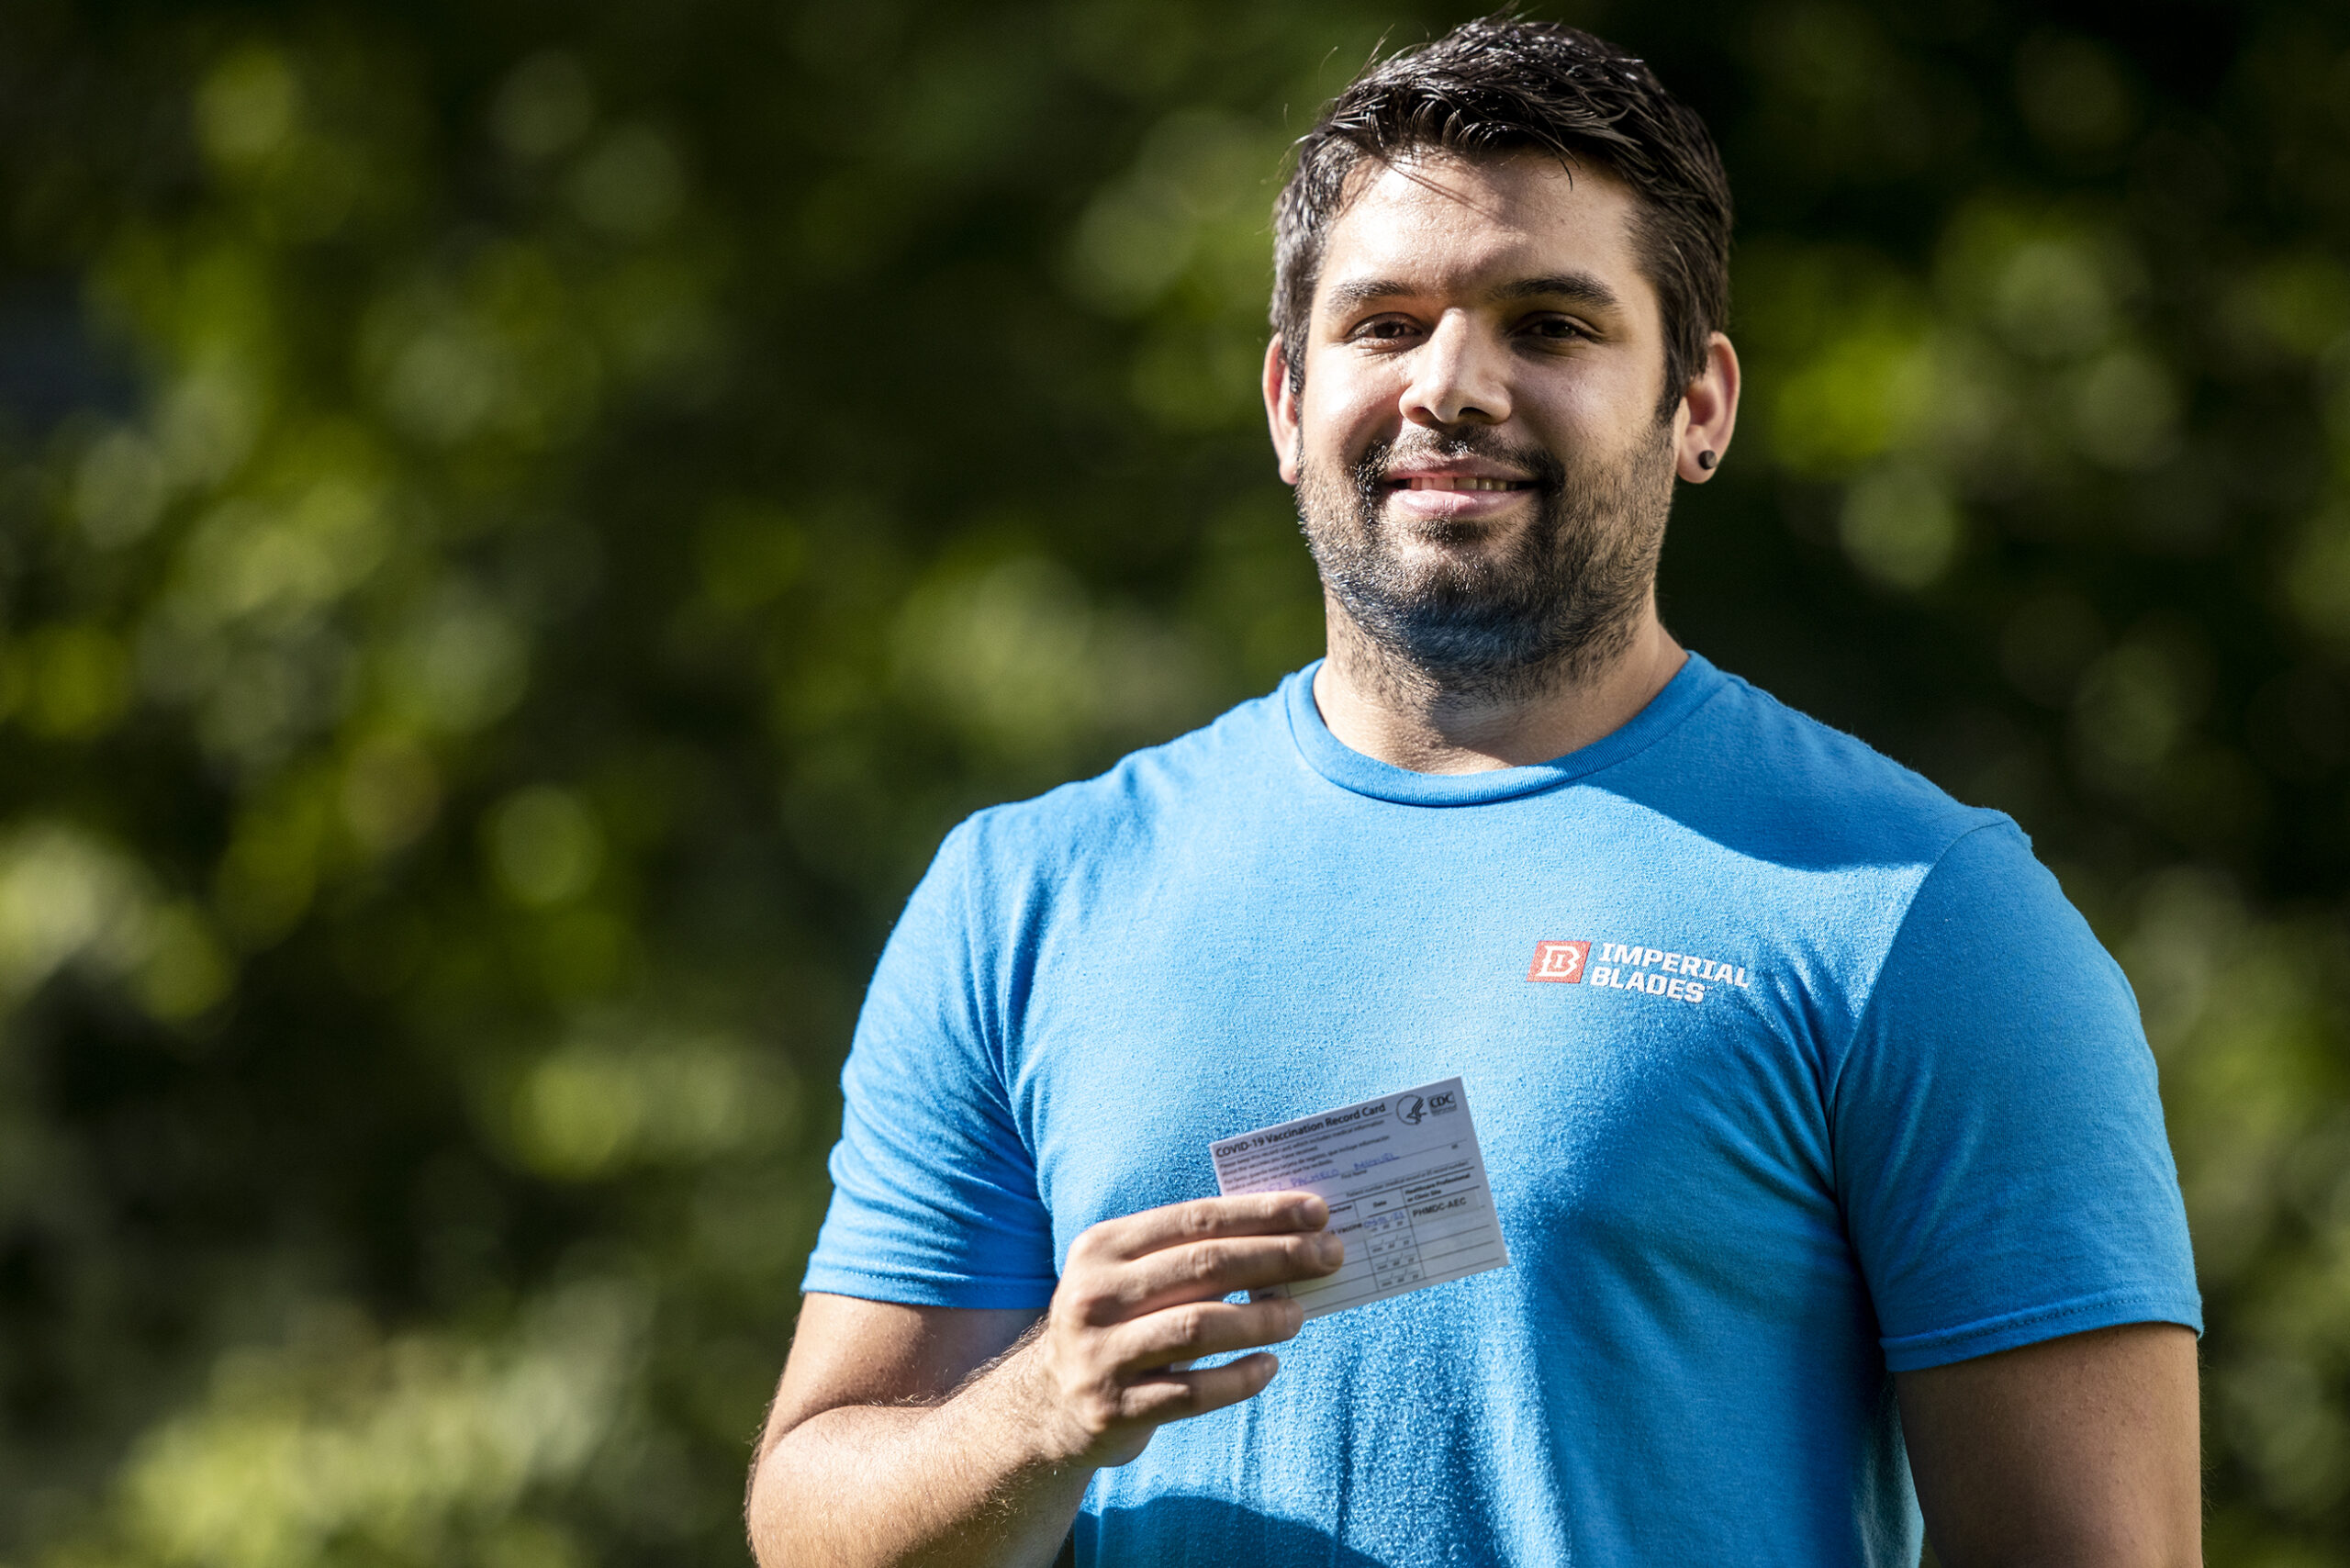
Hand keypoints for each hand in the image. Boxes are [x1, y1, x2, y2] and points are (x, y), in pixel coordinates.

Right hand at [1015, 1192, 1342, 1468]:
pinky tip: (1268, 1365)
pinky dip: (1240, 1378)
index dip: (1260, 1214)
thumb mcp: (1134, 1278)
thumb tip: (1289, 1238)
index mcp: (1103, 1246)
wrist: (1051, 1404)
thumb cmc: (1120, 1324)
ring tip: (1297, 1315)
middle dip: (1277, 1257)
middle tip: (1329, 1256)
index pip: (1195, 1218)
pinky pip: (1193, 1393)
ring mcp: (1101, 1354)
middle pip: (1203, 1266)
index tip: (1316, 1212)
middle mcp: (1095, 1295)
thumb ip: (1193, 1256)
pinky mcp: (1116, 1410)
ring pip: (1199, 1327)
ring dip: (1261, 1318)